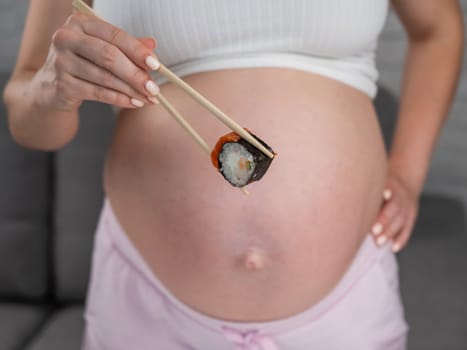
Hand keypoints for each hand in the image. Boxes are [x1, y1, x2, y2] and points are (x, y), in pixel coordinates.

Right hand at [37, 12, 160, 110]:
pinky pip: (98, 93)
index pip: (115, 35)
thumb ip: (126, 46)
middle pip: (109, 56)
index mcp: (79, 23)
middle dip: (135, 74)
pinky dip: (120, 99)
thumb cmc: (84, 63)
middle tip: (154, 88)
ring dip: (131, 90)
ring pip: (105, 78)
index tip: (156, 65)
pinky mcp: (62, 85)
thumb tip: (152, 45)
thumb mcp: (103, 48)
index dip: (138, 51)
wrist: (51, 86)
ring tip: (148, 98)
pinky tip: (134, 103)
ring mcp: (61, 62)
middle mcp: (66, 38)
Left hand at [370, 171, 419, 252]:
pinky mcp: (412, 215)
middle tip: (374, 233)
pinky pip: (408, 228)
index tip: (369, 214)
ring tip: (379, 243)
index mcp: (389, 185)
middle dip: (384, 221)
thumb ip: (364, 191)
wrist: (405, 180)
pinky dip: (401, 239)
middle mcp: (400, 195)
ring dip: (390, 232)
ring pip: (401, 220)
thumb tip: (343, 200)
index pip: (386, 192)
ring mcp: (407, 205)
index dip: (379, 203)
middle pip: (394, 208)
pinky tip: (394, 247)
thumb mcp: (374, 182)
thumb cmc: (380, 184)